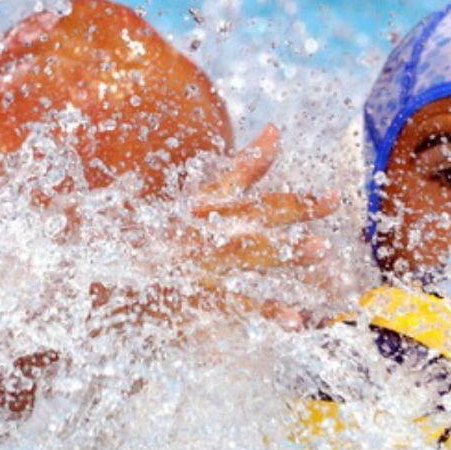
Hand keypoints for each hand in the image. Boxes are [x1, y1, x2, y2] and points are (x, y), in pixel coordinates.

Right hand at [170, 123, 338, 328]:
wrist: (118, 270)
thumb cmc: (163, 231)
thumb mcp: (204, 196)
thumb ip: (244, 167)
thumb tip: (277, 130)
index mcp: (210, 205)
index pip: (253, 190)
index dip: (290, 190)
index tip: (332, 196)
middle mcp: (209, 230)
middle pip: (257, 215)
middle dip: (295, 208)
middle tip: (332, 202)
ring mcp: (204, 262)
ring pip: (250, 254)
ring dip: (286, 251)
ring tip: (321, 249)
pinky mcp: (199, 294)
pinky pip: (237, 303)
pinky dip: (266, 311)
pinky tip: (294, 319)